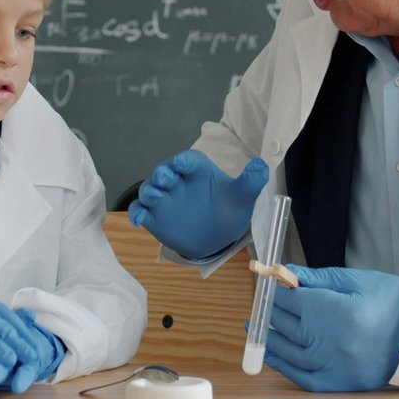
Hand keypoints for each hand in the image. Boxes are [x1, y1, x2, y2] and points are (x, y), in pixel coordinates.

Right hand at [128, 150, 267, 259]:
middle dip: (162, 173)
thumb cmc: (228, 211)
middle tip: (165, 178)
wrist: (217, 238)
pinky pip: (140, 210)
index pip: (188, 160)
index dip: (184, 160)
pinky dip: (136, 213)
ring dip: (149, 191)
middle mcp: (177, 181)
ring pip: (150, 189)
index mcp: (197, 171)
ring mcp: (164, 199)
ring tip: (155, 197)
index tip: (182, 163)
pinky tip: (139, 221)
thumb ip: (251, 182)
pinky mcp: (154, 216)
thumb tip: (262, 164)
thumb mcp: (242, 197)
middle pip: (164, 171)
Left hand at [263, 266, 398, 391]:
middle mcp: (330, 341)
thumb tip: (285, 273)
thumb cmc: (390, 301)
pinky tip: (273, 356)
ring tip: (255, 329)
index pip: (290, 300)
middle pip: (286, 325)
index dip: (275, 292)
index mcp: (334, 311)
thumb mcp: (354, 280)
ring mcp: (334, 365)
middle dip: (270, 312)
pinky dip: (285, 368)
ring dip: (269, 339)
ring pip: (289, 352)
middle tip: (260, 305)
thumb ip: (317, 278)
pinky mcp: (341, 383)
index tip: (266, 286)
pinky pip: (304, 379)